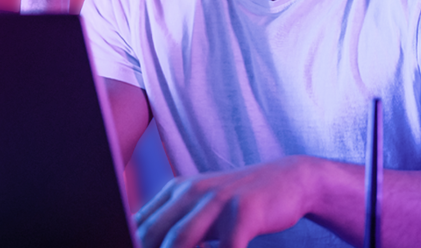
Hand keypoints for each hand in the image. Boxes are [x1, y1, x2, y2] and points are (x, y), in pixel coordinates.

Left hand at [135, 157, 310, 247]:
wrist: (289, 179)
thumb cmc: (240, 204)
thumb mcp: (202, 209)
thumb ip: (174, 225)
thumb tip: (140, 242)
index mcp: (175, 191)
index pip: (139, 225)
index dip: (130, 244)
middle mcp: (191, 191)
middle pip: (152, 235)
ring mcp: (216, 199)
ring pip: (180, 241)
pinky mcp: (243, 210)